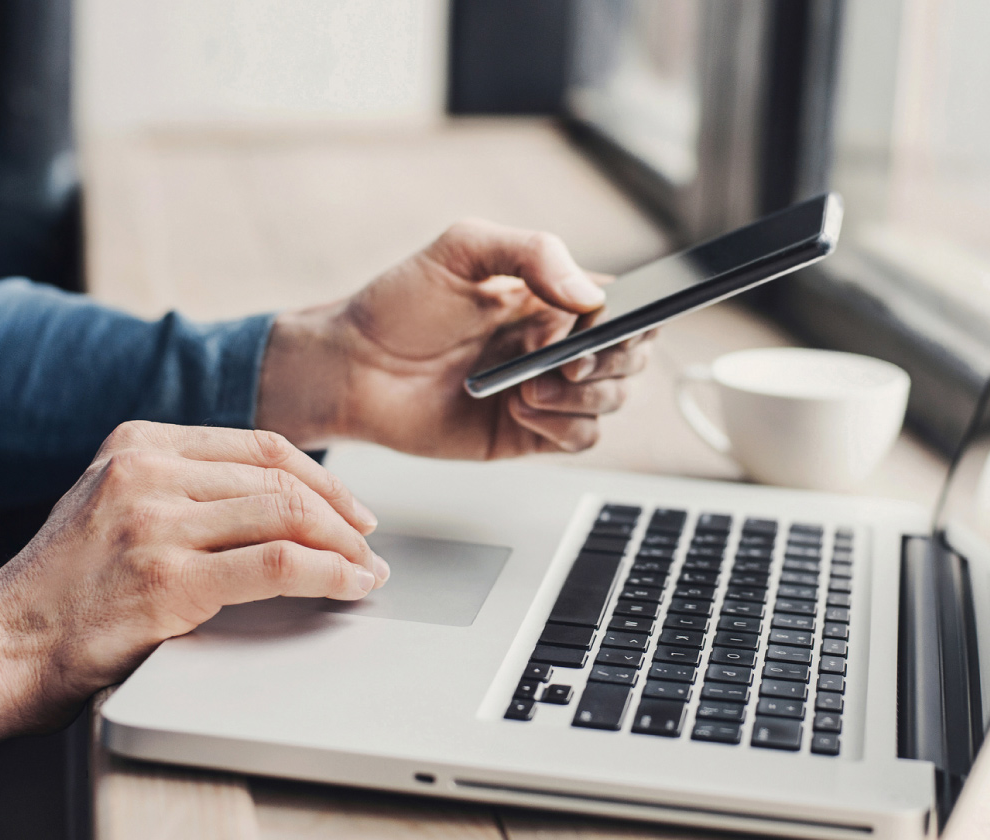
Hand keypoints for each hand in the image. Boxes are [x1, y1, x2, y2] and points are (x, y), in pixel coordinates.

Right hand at [0, 421, 386, 754]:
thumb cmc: (59, 590)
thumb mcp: (110, 506)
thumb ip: (175, 488)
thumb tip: (270, 499)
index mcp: (137, 443)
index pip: (258, 445)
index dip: (320, 477)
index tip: (349, 506)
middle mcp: (146, 472)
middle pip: (280, 478)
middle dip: (340, 514)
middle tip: (368, 544)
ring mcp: (156, 524)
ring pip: (286, 515)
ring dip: (343, 546)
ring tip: (365, 570)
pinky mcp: (168, 580)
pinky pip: (277, 565)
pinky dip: (328, 574)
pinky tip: (348, 586)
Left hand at [255, 219, 655, 458]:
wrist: (352, 367)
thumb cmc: (400, 304)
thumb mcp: (462, 250)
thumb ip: (533, 253)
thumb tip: (589, 293)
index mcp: (553, 298)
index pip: (626, 307)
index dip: (637, 317)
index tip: (617, 324)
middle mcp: (558, 345)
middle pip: (631, 359)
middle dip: (610, 362)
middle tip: (569, 360)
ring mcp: (547, 392)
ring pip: (611, 401)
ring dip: (582, 396)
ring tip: (529, 386)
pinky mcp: (528, 435)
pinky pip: (579, 439)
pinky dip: (562, 426)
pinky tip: (521, 409)